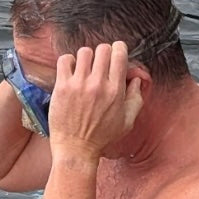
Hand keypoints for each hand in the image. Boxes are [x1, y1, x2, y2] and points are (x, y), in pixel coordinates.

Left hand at [47, 41, 142, 158]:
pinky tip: (71, 73)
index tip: (115, 55)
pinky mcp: (62, 87)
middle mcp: (98, 84)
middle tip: (100, 65)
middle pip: (102, 49)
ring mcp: (79, 85)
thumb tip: (136, 78)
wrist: (76, 150)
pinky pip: (65, 60)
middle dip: (103, 54)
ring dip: (86, 58)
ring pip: (84, 52)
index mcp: (116, 90)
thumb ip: (136, 98)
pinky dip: (68, 62)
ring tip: (85, 70)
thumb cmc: (102, 137)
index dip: (118, 49)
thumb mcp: (127, 121)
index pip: (119, 53)